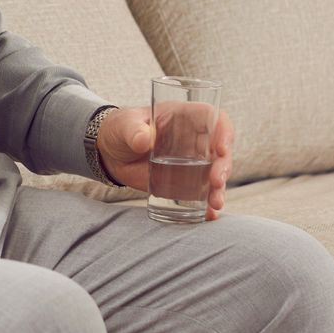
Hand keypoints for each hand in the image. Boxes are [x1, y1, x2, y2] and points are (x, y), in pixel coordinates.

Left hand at [96, 103, 234, 219]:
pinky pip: (202, 192)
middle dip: (223, 166)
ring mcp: (192, 162)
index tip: (221, 149)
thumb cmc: (120, 129)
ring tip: (215, 203)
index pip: (214, 118)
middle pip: (220, 150)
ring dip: (219, 188)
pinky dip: (207, 204)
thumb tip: (144, 140)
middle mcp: (194, 139)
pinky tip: (209, 215)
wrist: (110, 153)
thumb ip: (133, 131)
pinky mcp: (185, 181)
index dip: (223, 131)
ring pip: (215, 173)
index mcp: (184, 117)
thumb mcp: (125, 125)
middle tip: (216, 182)